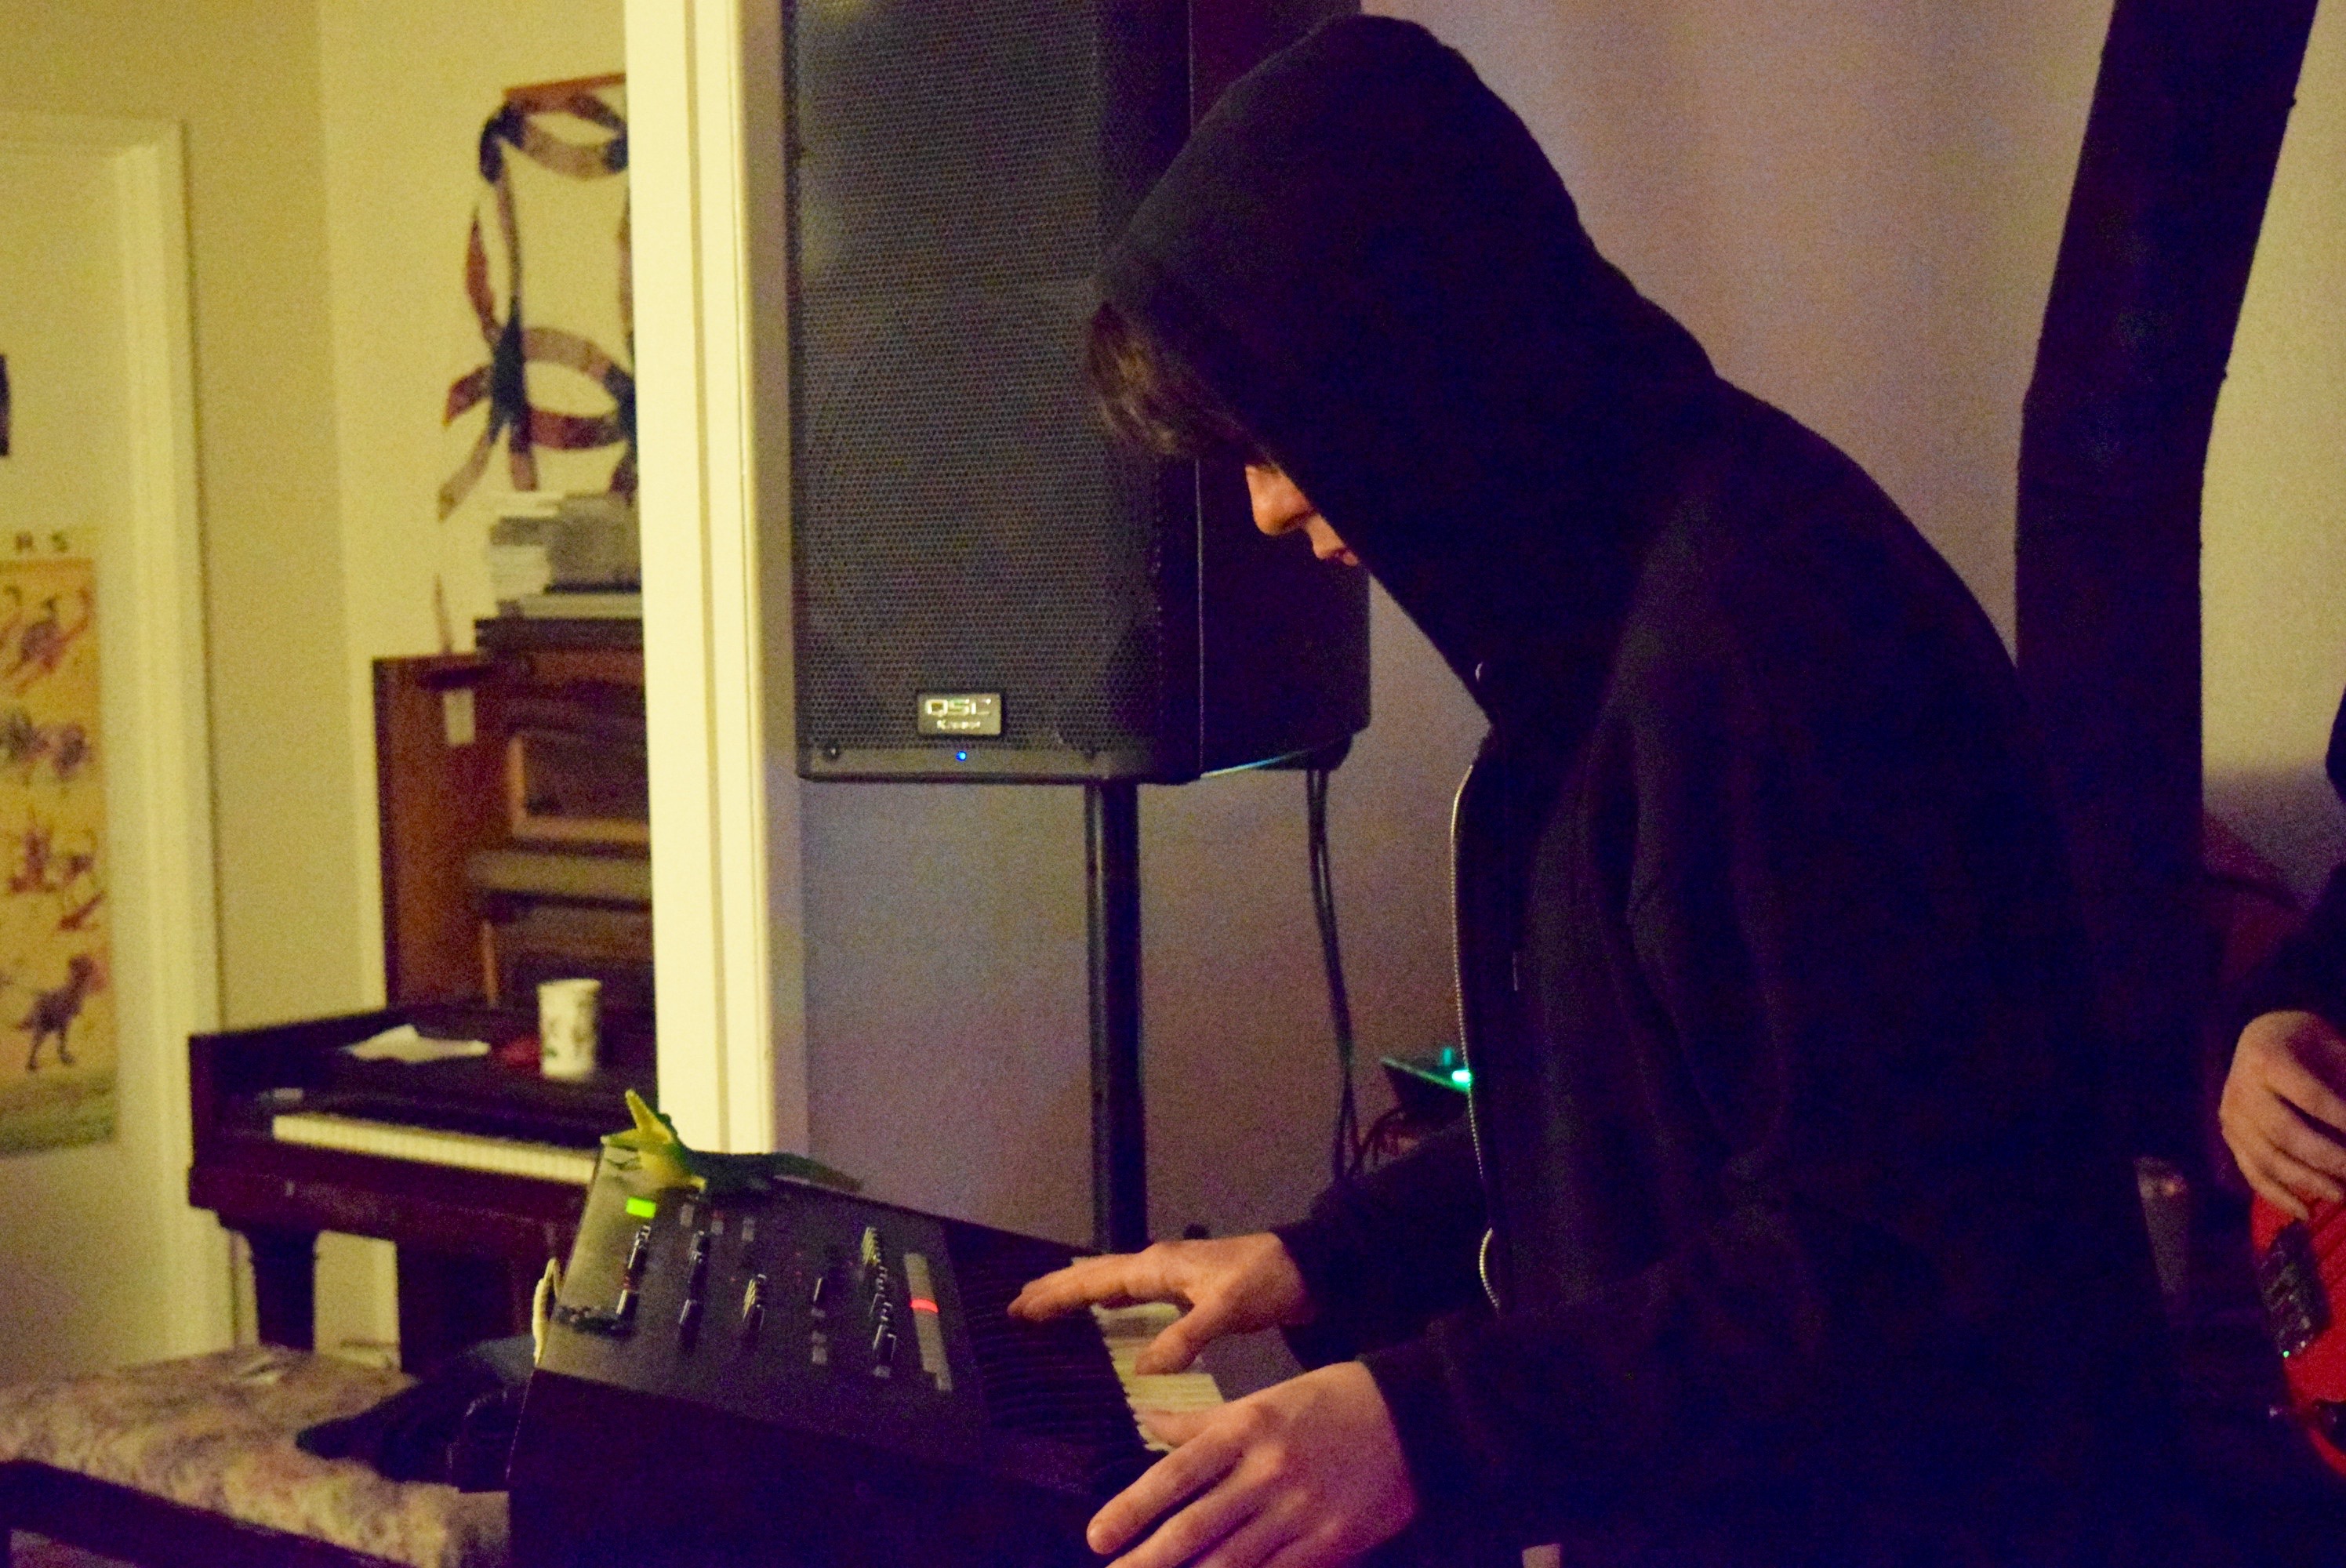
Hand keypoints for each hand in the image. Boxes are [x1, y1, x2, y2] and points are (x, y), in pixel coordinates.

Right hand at [1010, 1234, 1312, 1373]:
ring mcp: (1172, 1276)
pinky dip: (1109, 1299)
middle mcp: (1158, 1266)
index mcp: (1158, 1267)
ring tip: (1047, 1303)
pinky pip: (1133, 1293)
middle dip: (1056, 1291)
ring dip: (1079, 1293)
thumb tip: (1141, 1369)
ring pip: (1112, 1282)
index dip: (1057, 1296)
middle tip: (1016, 1306)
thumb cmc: (1266, 1282)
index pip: (1095, 1281)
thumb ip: (1184, 1337)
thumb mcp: (1225, 1310)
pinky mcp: (1187, 1289)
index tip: (1019, 1308)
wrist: (1307, 1269)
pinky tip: (1108, 1309)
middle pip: (1095, 1277)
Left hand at [1090, 1362, 1415, 1567]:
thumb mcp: (1263, 1399)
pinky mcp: (1330, 1543)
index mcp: (1246, 1428)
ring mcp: (1300, 1512)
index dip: (1132, 1508)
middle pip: (1195, 1527)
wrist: (1413, 1417)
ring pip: (1231, 1562)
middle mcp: (1268, 1472)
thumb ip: (1202, 1421)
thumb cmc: (1329, 1402)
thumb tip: (1146, 1420)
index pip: (1176, 1474)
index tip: (1097, 1537)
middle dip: (1148, 1561)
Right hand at [2220, 1009, 2345, 1218]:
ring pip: (2267, 1158)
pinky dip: (2278, 1196)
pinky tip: (2306, 1213)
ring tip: (2342, 1195)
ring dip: (2309, 1182)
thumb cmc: (2308, 1043)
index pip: (2309, 1095)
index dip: (2340, 1117)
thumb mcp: (2333, 1047)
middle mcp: (2241, 1089)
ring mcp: (2232, 1117)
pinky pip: (2251, 1172)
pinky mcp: (2230, 1138)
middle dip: (2328, 1158)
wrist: (2262, 1037)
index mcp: (2267, 1058)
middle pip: (2284, 1132)